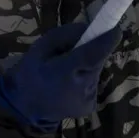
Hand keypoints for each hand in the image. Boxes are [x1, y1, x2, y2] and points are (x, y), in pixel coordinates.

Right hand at [0, 22, 121, 131]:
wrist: (24, 110)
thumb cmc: (30, 74)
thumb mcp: (40, 47)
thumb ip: (65, 35)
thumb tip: (89, 27)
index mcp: (65, 71)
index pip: (95, 52)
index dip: (107, 39)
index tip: (114, 28)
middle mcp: (82, 86)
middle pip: (96, 60)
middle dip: (91, 52)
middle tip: (73, 52)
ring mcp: (88, 98)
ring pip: (95, 72)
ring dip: (86, 67)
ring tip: (67, 72)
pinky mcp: (91, 105)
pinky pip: (92, 84)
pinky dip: (84, 80)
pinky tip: (69, 85)